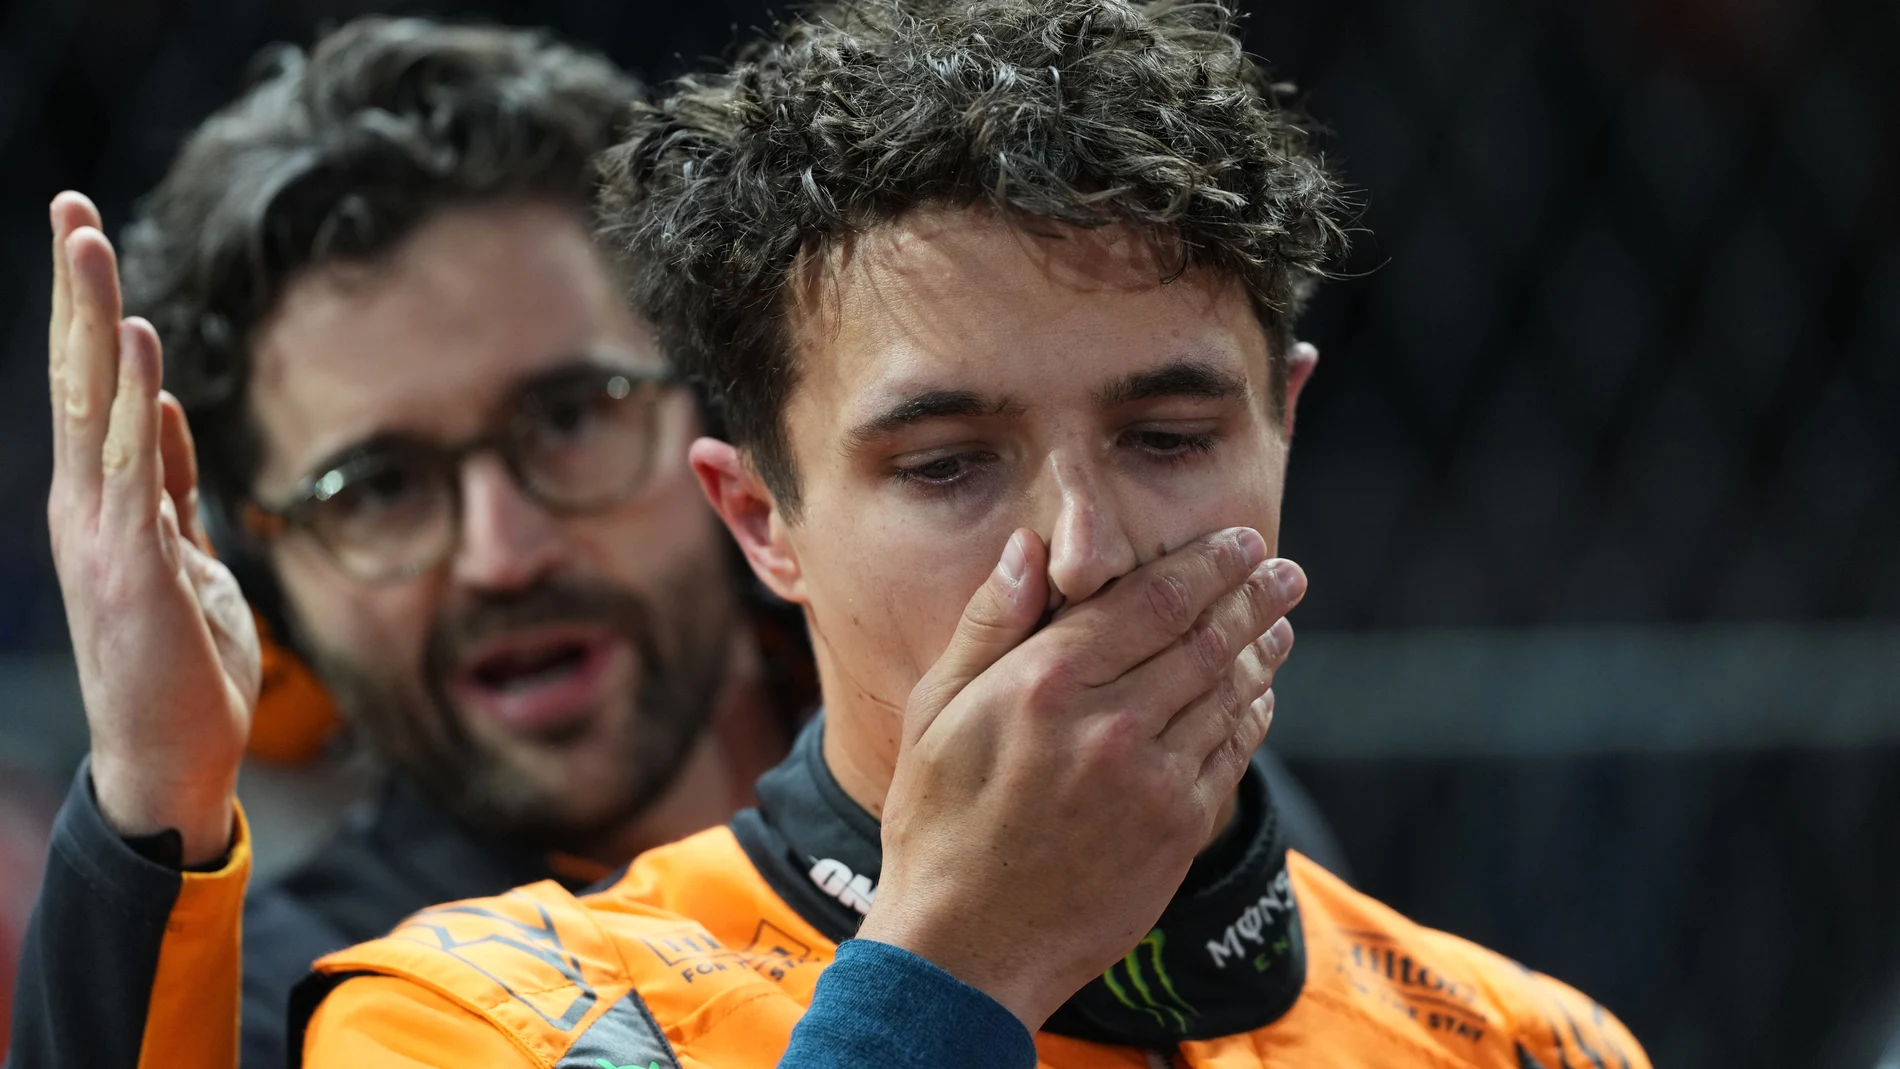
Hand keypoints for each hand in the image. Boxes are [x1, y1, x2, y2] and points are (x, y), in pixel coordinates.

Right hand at [46, 192, 260, 865]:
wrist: (169, 760)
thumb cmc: (178, 666)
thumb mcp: (179, 557)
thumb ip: (167, 487)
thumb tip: (158, 413)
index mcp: (100, 503)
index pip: (91, 389)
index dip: (90, 314)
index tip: (88, 241)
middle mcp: (87, 508)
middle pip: (78, 378)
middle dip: (77, 292)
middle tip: (74, 208)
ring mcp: (102, 536)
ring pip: (93, 406)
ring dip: (94, 323)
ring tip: (89, 243)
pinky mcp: (132, 568)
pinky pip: (135, 469)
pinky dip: (136, 405)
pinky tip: (141, 348)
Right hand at [856, 526, 1304, 1031]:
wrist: (967, 949)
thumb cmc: (938, 825)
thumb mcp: (934, 713)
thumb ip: (988, 625)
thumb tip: (1028, 549)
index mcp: (1044, 684)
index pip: (1148, 600)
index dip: (1203, 565)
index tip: (1237, 542)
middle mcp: (1107, 725)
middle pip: (1203, 639)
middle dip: (1251, 597)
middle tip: (1282, 570)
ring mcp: (1152, 781)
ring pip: (1226, 693)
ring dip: (1261, 651)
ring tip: (1281, 622)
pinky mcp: (1177, 831)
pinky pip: (1230, 754)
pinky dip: (1252, 714)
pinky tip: (1259, 694)